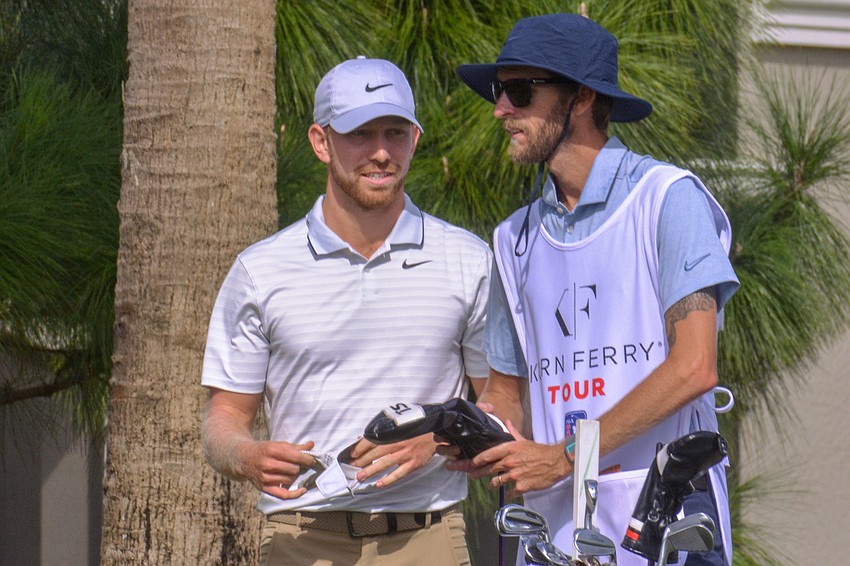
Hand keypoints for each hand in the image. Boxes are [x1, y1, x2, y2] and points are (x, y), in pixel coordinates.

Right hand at [238, 439, 317, 499]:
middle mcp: (267, 464)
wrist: (243, 458)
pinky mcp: (264, 488)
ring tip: (292, 471)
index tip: (312, 460)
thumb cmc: (263, 450)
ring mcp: (265, 477)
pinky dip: (295, 494)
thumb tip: (311, 445)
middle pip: (294, 469)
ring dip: (294, 476)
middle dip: (299, 467)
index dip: (307, 459)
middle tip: (299, 464)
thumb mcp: (277, 444)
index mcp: (272, 450)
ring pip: (290, 480)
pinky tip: (303, 489)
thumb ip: (295, 446)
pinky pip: (283, 495)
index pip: (295, 456)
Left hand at [349, 434, 436, 487]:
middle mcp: (399, 444)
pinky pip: (398, 474)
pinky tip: (379, 484)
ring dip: (371, 471)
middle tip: (352, 466)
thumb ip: (383, 433)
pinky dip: (388, 480)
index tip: (352, 453)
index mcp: (394, 433)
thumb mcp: (400, 427)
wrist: (436, 435)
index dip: (361, 446)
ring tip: (360, 477)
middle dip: (363, 460)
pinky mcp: (413, 464)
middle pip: (377, 453)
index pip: (374, 440)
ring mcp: (406, 455)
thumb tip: (364, 438)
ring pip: (385, 464)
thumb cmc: (416, 431)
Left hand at [453, 420, 570, 497]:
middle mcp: (509, 462)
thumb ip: (512, 432)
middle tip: (472, 475)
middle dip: (477, 473)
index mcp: (509, 449)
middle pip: (488, 469)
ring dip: (491, 484)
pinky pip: (508, 493)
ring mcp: (514, 475)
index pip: (487, 455)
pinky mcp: (521, 487)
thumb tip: (506, 422)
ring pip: (495, 482)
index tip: (471, 463)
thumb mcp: (524, 440)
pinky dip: (507, 494)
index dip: (476, 460)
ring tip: (490, 485)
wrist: (556, 462)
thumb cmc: (540, 451)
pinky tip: (507, 493)